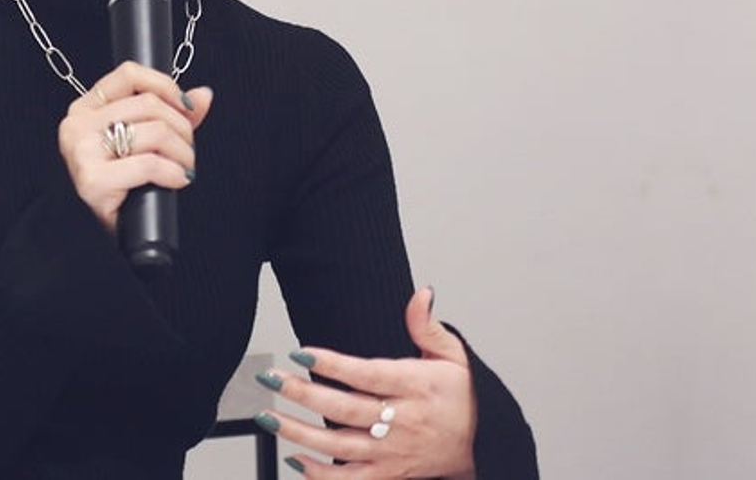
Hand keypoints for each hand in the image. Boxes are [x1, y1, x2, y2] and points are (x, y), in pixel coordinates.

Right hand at [57, 61, 212, 230]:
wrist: (109, 231)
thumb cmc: (124, 185)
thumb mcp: (144, 142)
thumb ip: (172, 115)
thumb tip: (203, 95)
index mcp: (86, 109)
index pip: (129, 74)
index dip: (166, 86)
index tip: (185, 107)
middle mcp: (78, 125)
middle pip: (149, 105)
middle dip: (182, 128)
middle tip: (187, 149)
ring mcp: (82, 152)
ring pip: (155, 132)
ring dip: (183, 152)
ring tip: (183, 167)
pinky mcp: (92, 180)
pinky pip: (149, 164)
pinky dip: (173, 173)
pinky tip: (177, 180)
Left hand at [254, 287, 476, 478]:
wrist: (486, 444)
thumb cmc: (464, 396)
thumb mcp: (455, 355)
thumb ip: (427, 326)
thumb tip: (421, 294)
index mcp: (415, 386)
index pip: (367, 374)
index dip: (332, 364)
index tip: (300, 353)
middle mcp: (401, 421)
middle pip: (345, 409)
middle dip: (302, 393)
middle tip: (270, 378)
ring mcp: (393, 451)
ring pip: (340, 446)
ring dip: (300, 433)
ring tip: (269, 417)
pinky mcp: (390, 473)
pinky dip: (321, 475)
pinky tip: (295, 460)